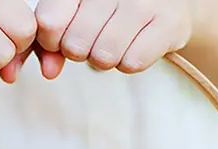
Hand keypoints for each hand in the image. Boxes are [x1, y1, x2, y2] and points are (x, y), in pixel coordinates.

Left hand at [35, 0, 193, 72]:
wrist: (166, 2)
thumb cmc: (109, 10)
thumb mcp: (74, 15)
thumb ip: (51, 42)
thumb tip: (48, 72)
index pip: (49, 21)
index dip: (52, 41)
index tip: (62, 38)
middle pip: (75, 45)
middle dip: (80, 52)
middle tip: (94, 40)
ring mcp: (144, 1)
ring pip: (104, 56)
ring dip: (105, 59)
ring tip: (115, 42)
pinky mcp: (169, 22)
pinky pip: (132, 63)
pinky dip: (129, 62)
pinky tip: (134, 45)